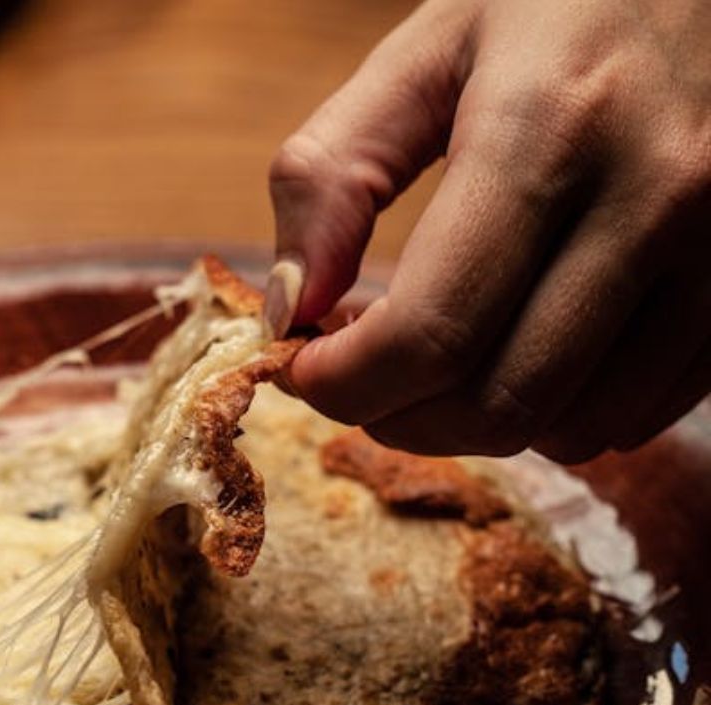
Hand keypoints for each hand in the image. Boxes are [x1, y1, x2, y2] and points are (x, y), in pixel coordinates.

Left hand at [266, 0, 710, 461]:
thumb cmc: (564, 3)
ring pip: (569, 427)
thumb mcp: (428, 52)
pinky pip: (636, 415)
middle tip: (360, 383)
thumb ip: (333, 177)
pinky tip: (520, 357)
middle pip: (496, 403)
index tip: (301, 370)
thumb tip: (287, 311)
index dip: (343, 385)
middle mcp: (652, 200)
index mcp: (550, 130)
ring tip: (438, 367)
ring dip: (475, 426)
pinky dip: (555, 415)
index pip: (427, 333)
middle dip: (399, 417)